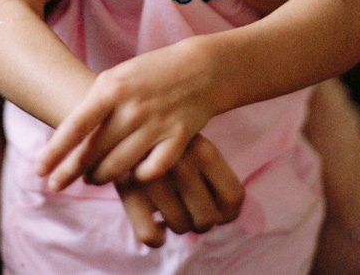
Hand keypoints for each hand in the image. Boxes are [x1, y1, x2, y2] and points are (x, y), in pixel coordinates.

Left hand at [37, 40, 217, 189]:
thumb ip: (95, 107)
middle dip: (71, 172)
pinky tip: (134, 176)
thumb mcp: (117, 79)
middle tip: (58, 182)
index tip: (39, 170)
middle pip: (93, 153)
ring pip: (119, 167)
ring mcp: (157, 123)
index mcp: (112, 88)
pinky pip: (152, 170)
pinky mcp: (180, 138)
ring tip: (93, 178)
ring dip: (100, 177)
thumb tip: (69, 139)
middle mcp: (132, 108)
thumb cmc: (150, 74)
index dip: (55, 151)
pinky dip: (140, 178)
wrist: (201, 68)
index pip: (75, 126)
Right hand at [113, 135, 244, 247]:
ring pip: (181, 227)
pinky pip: (150, 235)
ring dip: (178, 225)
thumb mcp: (195, 142)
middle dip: (201, 221)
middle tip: (191, 210)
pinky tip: (156, 227)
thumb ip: (213, 173)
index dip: (228, 213)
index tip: (218, 211)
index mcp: (205, 150)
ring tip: (171, 208)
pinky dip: (156, 238)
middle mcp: (182, 164)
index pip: (233, 197)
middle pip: (208, 219)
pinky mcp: (128, 191)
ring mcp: (153, 178)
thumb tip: (226, 214)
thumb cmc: (167, 139)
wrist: (125, 121)